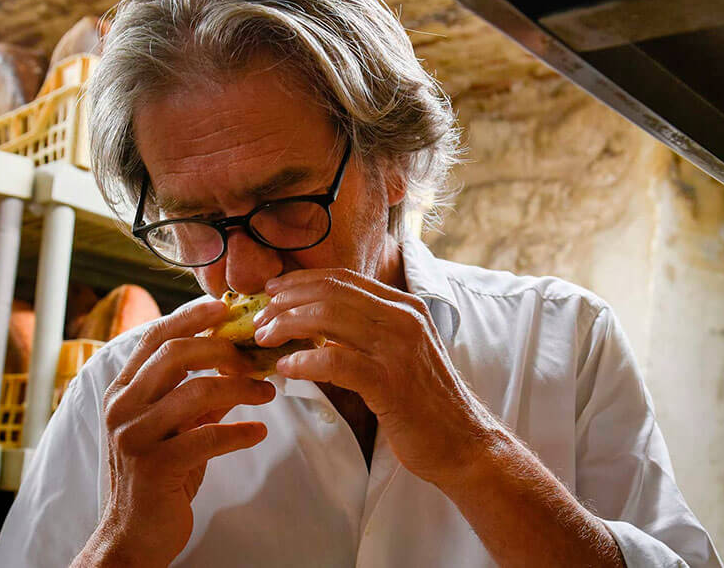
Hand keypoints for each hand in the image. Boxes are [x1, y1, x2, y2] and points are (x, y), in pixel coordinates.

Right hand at [74, 300, 275, 567]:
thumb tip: (234, 363)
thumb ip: (193, 395)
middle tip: (256, 359)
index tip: (224, 308)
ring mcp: (135, 436)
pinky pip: (208, 437)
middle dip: (223, 349)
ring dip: (241, 388)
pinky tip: (258, 431)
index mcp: (122, 391)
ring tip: (268, 393)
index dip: (190, 317)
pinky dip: (240, 431)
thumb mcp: (171, 427)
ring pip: (197, 392)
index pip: (154, 338)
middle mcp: (122, 408)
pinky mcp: (155, 467)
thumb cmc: (157, 475)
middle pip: (176, 354)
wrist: (133, 535)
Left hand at [254, 269, 497, 486]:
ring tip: (265, 340)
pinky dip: (304, 362)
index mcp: (405, 306)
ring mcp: (398, 349)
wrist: (463, 443)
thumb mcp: (400, 352)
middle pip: (331, 292)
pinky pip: (336, 362)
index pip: (344, 279)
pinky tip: (286, 369)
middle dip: (287, 301)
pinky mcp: (390, 383)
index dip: (302, 281)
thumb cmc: (425, 402)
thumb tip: (317, 326)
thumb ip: (368, 333)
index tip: (273, 292)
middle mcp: (403, 319)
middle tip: (260, 318)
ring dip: (288, 325)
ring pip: (329, 317)